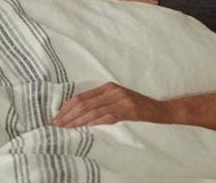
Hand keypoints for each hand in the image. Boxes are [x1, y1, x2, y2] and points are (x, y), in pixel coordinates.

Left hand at [52, 82, 175, 127]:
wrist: (159, 109)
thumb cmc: (137, 106)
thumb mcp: (117, 99)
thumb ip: (100, 102)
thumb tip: (78, 112)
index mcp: (108, 87)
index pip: (81, 96)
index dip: (67, 107)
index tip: (57, 117)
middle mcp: (112, 91)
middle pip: (84, 103)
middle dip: (68, 115)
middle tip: (57, 125)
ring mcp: (120, 100)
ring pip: (92, 111)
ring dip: (77, 121)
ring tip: (66, 129)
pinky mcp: (128, 110)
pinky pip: (107, 117)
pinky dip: (93, 123)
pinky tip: (84, 128)